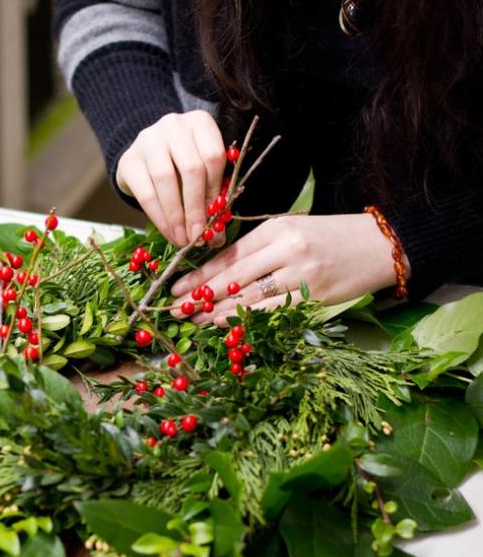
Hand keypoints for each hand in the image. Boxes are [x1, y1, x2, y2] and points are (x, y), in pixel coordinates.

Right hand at [116, 110, 226, 245]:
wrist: (145, 156)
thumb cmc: (182, 165)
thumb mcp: (202, 171)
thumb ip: (213, 195)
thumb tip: (217, 237)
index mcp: (200, 122)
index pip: (213, 156)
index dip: (216, 190)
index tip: (216, 217)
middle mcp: (173, 125)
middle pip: (191, 168)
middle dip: (196, 208)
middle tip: (199, 236)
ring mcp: (148, 139)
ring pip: (166, 180)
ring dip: (176, 216)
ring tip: (182, 239)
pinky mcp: (129, 159)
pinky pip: (146, 193)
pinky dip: (159, 217)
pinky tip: (168, 232)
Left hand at [171, 213, 403, 324]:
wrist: (380, 245)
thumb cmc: (331, 236)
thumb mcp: (292, 229)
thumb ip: (259, 248)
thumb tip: (216, 272)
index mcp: (277, 228)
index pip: (229, 254)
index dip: (200, 274)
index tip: (176, 288)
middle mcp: (287, 249)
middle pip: (234, 277)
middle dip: (201, 296)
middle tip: (176, 310)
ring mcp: (303, 275)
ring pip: (251, 299)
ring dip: (219, 315)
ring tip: (195, 323)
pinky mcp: (316, 297)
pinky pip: (274, 313)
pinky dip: (249, 322)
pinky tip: (229, 328)